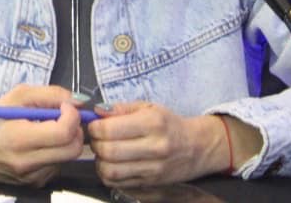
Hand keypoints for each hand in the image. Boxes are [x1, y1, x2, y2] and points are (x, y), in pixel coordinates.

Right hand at [0, 84, 84, 185]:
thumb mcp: (17, 96)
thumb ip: (50, 94)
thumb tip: (78, 100)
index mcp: (19, 139)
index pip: (63, 133)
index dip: (72, 116)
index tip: (65, 106)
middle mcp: (27, 163)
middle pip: (73, 149)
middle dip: (75, 129)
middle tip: (63, 116)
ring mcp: (32, 177)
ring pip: (68, 157)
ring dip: (65, 140)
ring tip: (46, 128)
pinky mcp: (35, 183)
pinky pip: (58, 165)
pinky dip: (57, 151)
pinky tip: (40, 143)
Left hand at [87, 103, 258, 200]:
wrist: (195, 147)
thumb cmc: (169, 124)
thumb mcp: (148, 107)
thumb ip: (121, 108)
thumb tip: (97, 111)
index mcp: (152, 124)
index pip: (110, 130)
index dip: (95, 127)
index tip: (94, 125)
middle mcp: (154, 148)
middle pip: (109, 152)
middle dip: (95, 144)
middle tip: (97, 138)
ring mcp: (153, 169)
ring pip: (111, 171)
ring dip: (100, 161)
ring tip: (103, 152)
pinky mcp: (150, 183)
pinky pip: (118, 183)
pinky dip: (108, 175)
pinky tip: (112, 164)